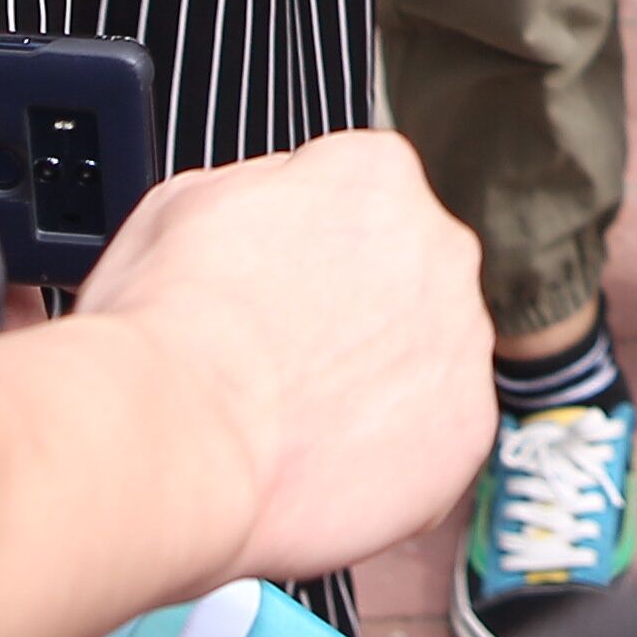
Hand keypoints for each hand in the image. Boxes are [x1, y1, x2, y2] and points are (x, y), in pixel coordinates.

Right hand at [73, 126, 496, 591]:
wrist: (184, 437)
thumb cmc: (168, 325)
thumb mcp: (184, 201)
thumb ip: (263, 186)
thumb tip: (279, 199)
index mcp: (376, 174)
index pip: (363, 194)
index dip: (310, 247)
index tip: (278, 284)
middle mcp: (441, 246)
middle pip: (408, 273)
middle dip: (357, 312)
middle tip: (286, 358)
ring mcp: (463, 339)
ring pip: (427, 355)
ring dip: (379, 381)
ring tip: (299, 419)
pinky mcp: (468, 426)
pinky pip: (436, 435)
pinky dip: (393, 452)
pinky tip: (328, 462)